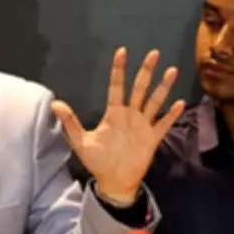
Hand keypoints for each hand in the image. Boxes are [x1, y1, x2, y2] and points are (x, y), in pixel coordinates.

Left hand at [50, 48, 185, 203]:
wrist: (114, 181)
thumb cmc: (97, 160)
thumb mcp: (80, 141)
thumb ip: (70, 122)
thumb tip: (54, 104)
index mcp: (113, 113)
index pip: (116, 86)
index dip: (118, 70)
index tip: (121, 52)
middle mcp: (129, 115)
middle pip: (139, 88)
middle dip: (146, 71)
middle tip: (154, 53)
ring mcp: (143, 125)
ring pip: (154, 101)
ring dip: (163, 87)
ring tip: (171, 70)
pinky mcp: (152, 139)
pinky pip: (163, 124)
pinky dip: (171, 114)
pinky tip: (179, 103)